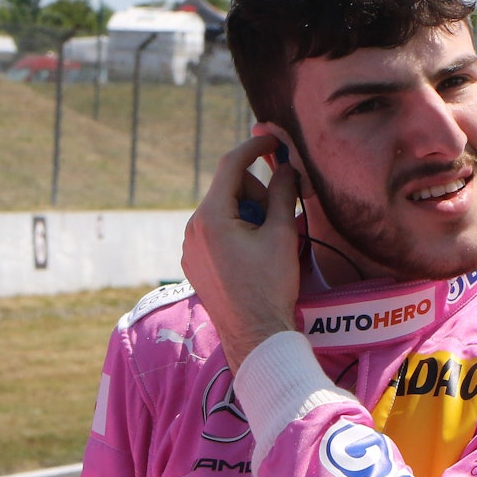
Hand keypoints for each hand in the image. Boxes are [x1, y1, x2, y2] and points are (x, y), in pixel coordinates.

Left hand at [182, 135, 300, 372]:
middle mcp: (192, 228)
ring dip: (248, 215)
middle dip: (256, 194)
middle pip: (228, 189)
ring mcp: (189, 247)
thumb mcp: (281, 234)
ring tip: (267, 244)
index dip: (254, 148)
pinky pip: (216, 233)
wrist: (254, 334)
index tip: (273, 141)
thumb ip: (282, 193)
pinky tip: (254, 256)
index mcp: (210, 216)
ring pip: (223, 211)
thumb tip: (287, 166)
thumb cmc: (270, 285)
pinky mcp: (194, 262)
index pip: (231, 166)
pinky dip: (237, 232)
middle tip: (279, 218)